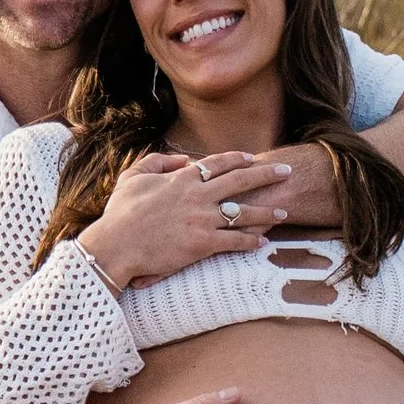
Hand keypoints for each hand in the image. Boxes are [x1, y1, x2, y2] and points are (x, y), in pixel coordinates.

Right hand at [81, 150, 295, 290]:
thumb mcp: (134, 176)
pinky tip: (263, 241)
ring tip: (284, 212)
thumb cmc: (121, 212)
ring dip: (267, 212)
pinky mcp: (202, 244)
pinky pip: (234, 241)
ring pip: (244, 213)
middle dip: (267, 175)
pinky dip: (250, 241)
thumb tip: (182, 159)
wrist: (116, 245)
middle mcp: (197, 196)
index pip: (218, 163)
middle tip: (287, 172)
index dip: (239, 159)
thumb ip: (158, 161)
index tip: (254, 158)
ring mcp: (202, 220)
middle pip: (241, 181)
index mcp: (182, 178)